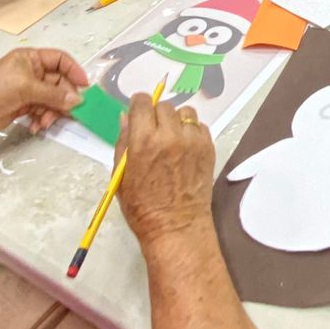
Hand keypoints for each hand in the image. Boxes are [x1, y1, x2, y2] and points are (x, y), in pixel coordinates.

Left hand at [0, 48, 87, 139]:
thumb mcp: (26, 88)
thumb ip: (53, 94)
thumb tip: (77, 100)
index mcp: (31, 58)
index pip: (60, 60)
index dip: (74, 71)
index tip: (84, 86)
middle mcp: (32, 72)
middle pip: (59, 83)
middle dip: (62, 99)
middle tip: (67, 113)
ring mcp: (29, 89)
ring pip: (53, 99)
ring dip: (52, 112)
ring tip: (43, 122)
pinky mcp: (25, 105)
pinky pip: (43, 110)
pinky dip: (42, 118)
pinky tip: (35, 126)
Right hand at [117, 95, 215, 248]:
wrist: (176, 226)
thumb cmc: (142, 206)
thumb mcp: (121, 175)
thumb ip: (123, 142)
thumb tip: (126, 117)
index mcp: (144, 140)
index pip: (142, 102)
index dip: (138, 106)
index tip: (138, 115)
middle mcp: (170, 135)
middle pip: (163, 105)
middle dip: (156, 115)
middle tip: (153, 132)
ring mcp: (192, 141)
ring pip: (185, 112)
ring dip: (176, 121)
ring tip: (171, 139)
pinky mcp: (208, 148)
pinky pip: (200, 126)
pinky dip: (191, 132)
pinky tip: (185, 148)